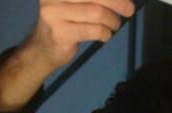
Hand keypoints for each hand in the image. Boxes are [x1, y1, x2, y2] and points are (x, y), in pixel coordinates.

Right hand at [0, 0, 134, 111]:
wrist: (42, 49)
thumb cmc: (64, 22)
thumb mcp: (75, 3)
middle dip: (118, 2)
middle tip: (129, 10)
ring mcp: (55, 15)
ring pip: (96, 13)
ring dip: (112, 20)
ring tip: (115, 25)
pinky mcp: (61, 34)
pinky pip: (93, 30)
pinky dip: (105, 33)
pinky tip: (105, 36)